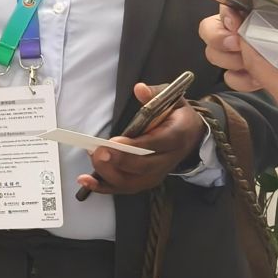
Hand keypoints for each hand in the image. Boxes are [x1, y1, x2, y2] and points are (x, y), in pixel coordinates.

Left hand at [75, 82, 203, 196]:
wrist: (191, 135)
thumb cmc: (176, 116)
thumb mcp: (171, 98)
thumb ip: (155, 94)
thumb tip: (139, 89)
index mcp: (177, 136)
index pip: (156, 144)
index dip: (135, 145)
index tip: (114, 142)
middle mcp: (169, 159)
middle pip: (143, 167)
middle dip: (118, 160)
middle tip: (98, 151)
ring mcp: (158, 174)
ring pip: (133, 182)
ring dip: (109, 174)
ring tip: (92, 158)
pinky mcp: (146, 181)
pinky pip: (125, 188)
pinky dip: (105, 186)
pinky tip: (86, 181)